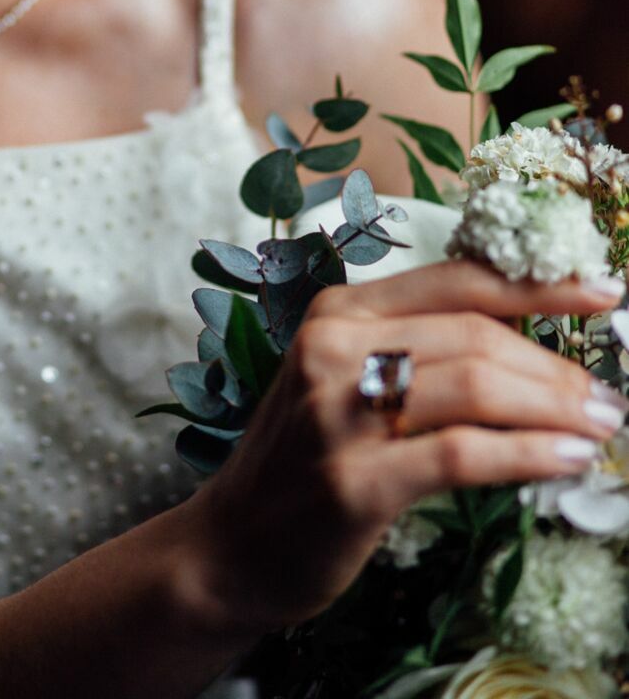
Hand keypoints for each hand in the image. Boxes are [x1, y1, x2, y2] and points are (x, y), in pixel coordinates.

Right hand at [175, 261, 624, 633]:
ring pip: (475, 388)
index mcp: (338, 311)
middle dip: (555, 366)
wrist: (232, 544)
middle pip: (474, 336)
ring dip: (554, 408)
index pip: (457, 280)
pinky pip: (463, 455)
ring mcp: (339, 414)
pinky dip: (528, 454)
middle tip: (605, 396)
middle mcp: (333, 348)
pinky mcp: (354, 481)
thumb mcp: (346, 381)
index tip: (602, 291)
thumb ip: (417, 350)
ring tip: (598, 427)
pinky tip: (565, 460)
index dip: (537, 284)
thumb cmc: (304, 459)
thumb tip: (530, 339)